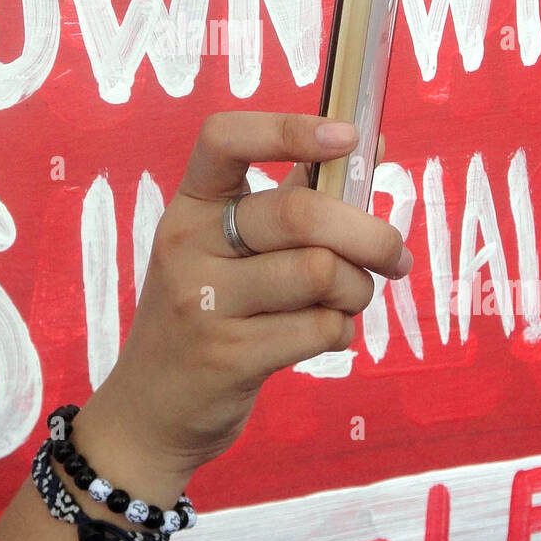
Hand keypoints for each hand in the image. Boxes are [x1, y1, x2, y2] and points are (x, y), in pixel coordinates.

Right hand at [81, 112, 407, 491]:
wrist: (147, 412)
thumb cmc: (204, 315)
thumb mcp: (224, 250)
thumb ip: (293, 195)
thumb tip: (368, 145)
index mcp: (189, 205)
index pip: (225, 138)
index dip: (290, 128)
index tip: (349, 136)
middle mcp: (187, 244)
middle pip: (299, 213)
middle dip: (369, 234)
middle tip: (393, 255)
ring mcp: (202, 301)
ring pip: (319, 272)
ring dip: (357, 289)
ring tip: (347, 301)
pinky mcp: (228, 356)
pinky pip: (319, 328)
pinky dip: (340, 331)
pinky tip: (323, 335)